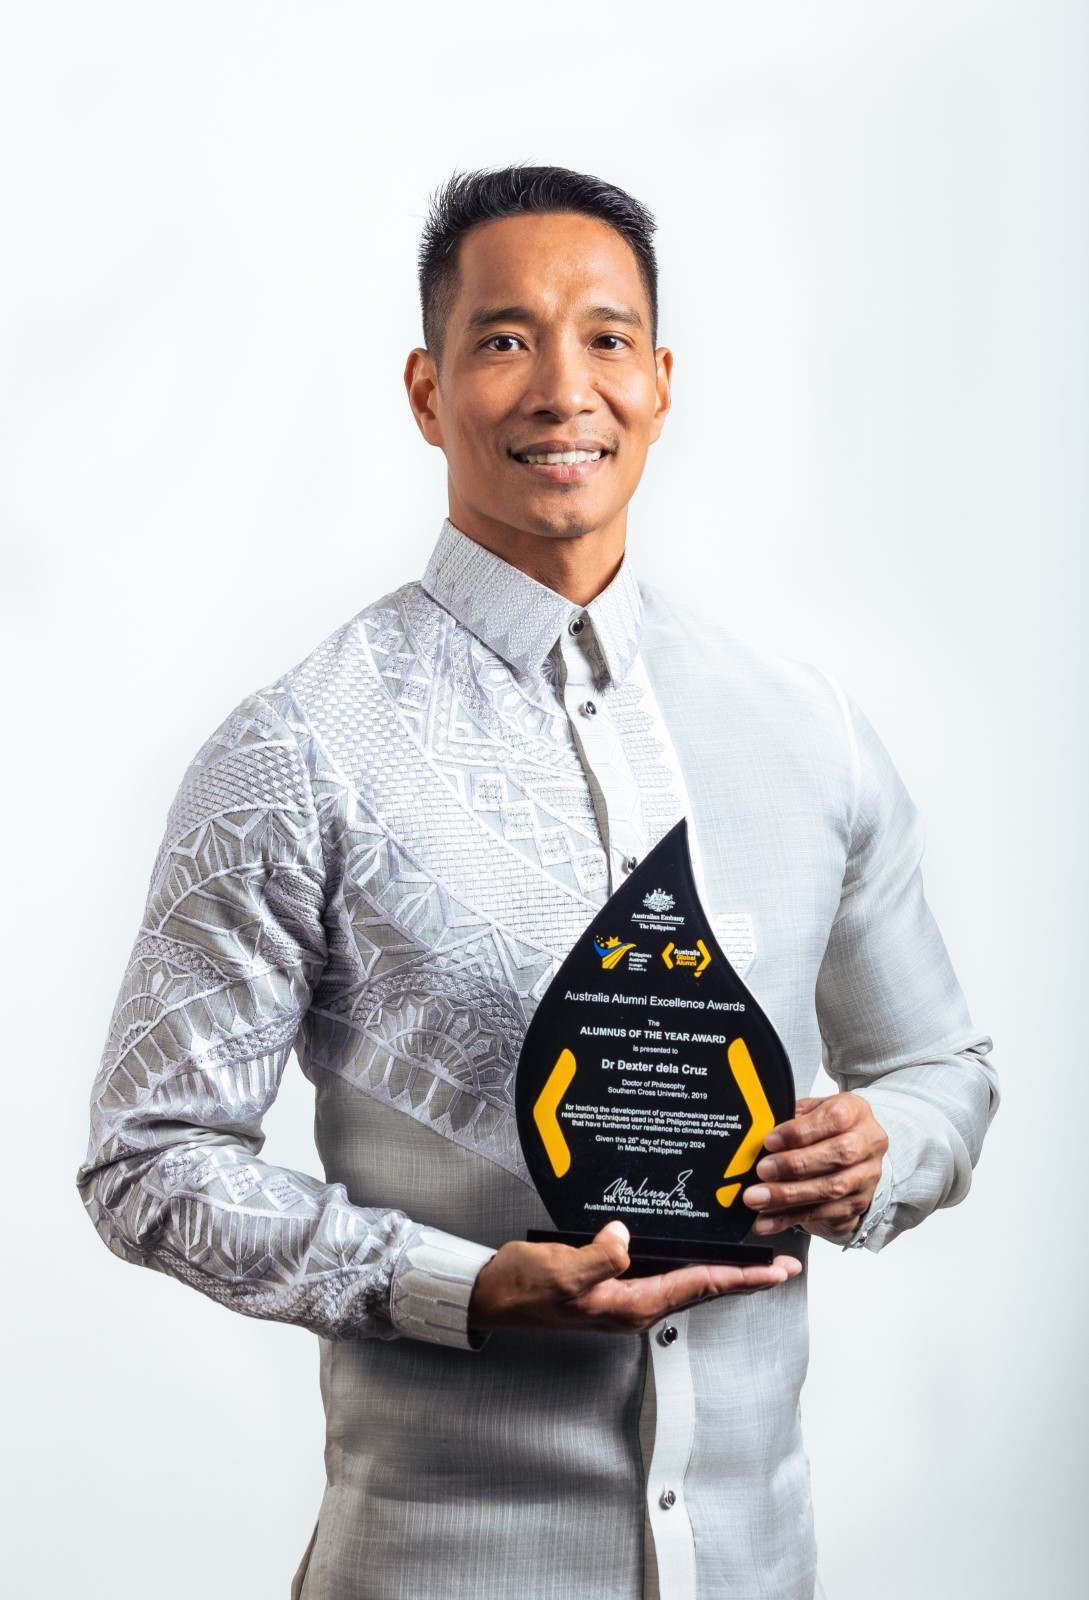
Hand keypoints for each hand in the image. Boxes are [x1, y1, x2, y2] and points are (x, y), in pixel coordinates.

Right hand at [467, 1220, 801, 1333]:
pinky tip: (697, 1252)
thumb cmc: (525, 1287)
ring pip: (688, 1281)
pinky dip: (692, 1263)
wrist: (494, 1295)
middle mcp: (635, 1304)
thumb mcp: (561, 1271)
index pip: (700, 1285)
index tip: (777, 1271)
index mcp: (631, 1304)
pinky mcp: (614, 1283)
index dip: (742, 1277)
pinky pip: (665, 1273)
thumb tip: (625, 1238)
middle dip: (745, 1277)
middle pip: (703, 1287)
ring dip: (723, 1271)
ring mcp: (625, 1296)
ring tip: (753, 1259)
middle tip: (783, 1266)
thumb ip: (597, 1257)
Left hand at [742, 1093, 888, 1242]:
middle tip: (763, 1171)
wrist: (851, 1160)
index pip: (835, 1118)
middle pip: (838, 1154)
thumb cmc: (826, 1130)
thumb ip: (791, 1119)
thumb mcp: (810, 1114)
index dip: (801, 1131)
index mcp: (856, 1112)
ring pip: (830, 1188)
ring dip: (789, 1195)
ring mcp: (867, 1176)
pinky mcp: (857, 1204)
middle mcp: (868, 1143)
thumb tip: (757, 1134)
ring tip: (758, 1198)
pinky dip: (790, 1217)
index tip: (770, 1141)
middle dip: (794, 1165)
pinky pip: (822, 1213)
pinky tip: (767, 1219)